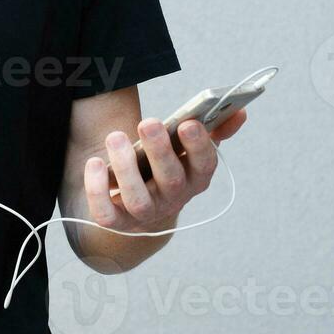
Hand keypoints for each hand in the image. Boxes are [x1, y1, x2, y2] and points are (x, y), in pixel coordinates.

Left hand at [83, 109, 246, 231]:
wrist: (141, 204)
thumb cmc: (167, 165)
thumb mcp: (189, 148)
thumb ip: (215, 128)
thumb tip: (239, 112)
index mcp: (194, 178)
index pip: (205, 166)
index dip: (199, 147)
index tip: (188, 123)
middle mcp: (173, 199)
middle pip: (171, 181)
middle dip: (160, 151)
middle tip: (147, 122)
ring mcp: (145, 214)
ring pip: (138, 199)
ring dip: (126, 167)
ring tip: (116, 136)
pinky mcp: (118, 222)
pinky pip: (107, 214)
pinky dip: (98, 190)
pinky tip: (94, 162)